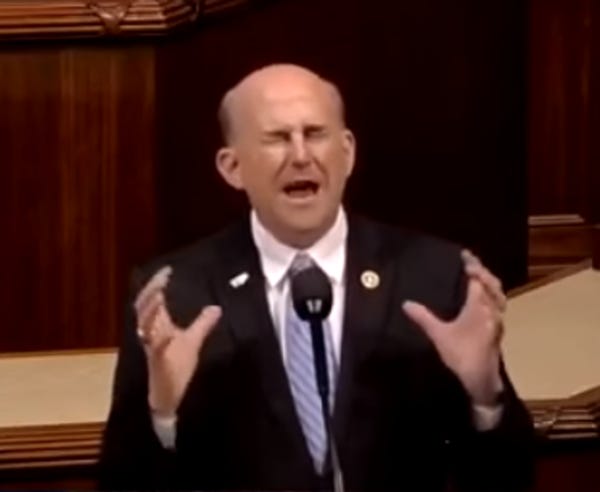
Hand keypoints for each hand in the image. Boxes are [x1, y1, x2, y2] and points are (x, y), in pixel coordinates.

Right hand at [134, 266, 221, 416]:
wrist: (168, 399)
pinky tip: (168, 334)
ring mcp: (154, 349)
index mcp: (158, 327)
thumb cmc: (177, 369)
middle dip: (150, 292)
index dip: (156, 284)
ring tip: (159, 295)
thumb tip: (216, 307)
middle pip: (143, 309)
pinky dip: (161, 341)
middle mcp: (152, 335)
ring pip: (144, 327)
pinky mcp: (159, 364)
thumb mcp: (192, 342)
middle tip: (162, 278)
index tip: (166, 271)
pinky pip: (157, 351)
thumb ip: (202, 324)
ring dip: (150, 311)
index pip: (152, 300)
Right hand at [402, 251, 504, 404]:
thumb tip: (406, 303)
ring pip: (498, 295)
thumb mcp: (438, 335)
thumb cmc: (461, 354)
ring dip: (489, 283)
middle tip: (471, 264)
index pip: (477, 278)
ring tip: (478, 278)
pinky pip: (497, 305)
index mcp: (479, 306)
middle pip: (492, 283)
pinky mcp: (496, 329)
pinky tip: (482, 300)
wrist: (481, 379)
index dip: (472, 265)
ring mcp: (497, 320)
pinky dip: (491, 295)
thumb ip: (423, 317)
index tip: (464, 255)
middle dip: (482, 271)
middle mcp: (492, 309)